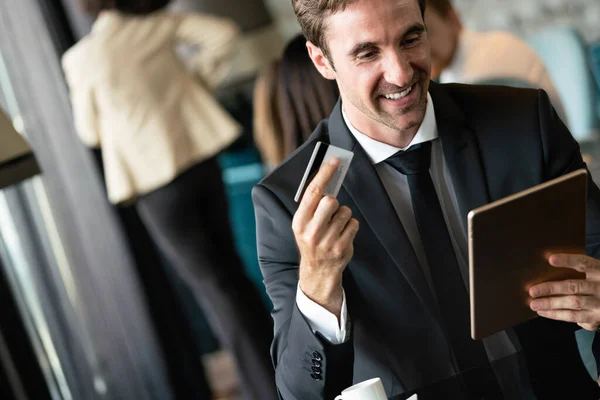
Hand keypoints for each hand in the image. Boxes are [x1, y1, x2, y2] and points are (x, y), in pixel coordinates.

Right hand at [292, 157, 358, 317]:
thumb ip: (312, 205)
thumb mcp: (304, 224)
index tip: (334, 160)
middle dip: (334, 203)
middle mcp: (311, 232)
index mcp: (299, 222)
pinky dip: (350, 226)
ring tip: (335, 227)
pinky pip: (353, 223)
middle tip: (331, 211)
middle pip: (330, 201)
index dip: (324, 173)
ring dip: (343, 215)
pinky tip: (342, 235)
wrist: (318, 271)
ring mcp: (327, 241)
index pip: (312, 192)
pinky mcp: (342, 247)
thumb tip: (328, 178)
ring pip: (345, 211)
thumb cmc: (312, 240)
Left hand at [529, 254, 599, 330]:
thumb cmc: (597, 284)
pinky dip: (556, 314)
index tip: (550, 259)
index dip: (568, 260)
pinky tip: (543, 312)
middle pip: (574, 287)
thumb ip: (578, 270)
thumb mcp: (594, 274)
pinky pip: (574, 316)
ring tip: (534, 304)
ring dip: (550, 304)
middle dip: (551, 289)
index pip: (584, 263)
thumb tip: (548, 264)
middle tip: (532, 291)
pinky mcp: (596, 318)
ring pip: (573, 303)